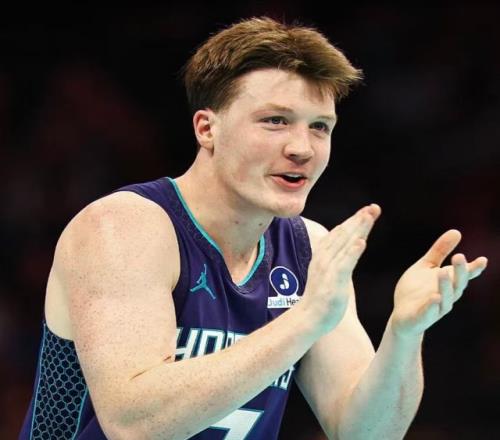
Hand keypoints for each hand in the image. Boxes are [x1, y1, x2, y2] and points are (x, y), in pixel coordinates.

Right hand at [302, 204, 380, 333]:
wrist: (308, 318)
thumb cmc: (321, 298)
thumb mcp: (328, 273)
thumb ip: (336, 260)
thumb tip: (344, 251)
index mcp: (324, 255)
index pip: (340, 233)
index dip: (353, 220)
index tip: (367, 210)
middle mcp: (325, 258)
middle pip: (343, 234)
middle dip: (359, 219)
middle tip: (373, 207)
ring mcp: (328, 268)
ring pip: (344, 244)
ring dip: (357, 228)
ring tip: (369, 215)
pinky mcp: (333, 281)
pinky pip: (344, 264)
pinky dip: (352, 252)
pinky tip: (361, 242)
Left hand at [391, 229, 487, 337]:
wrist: (402, 317)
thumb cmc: (417, 290)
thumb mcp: (426, 266)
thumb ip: (439, 251)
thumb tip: (457, 231)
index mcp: (448, 283)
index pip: (464, 275)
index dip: (473, 268)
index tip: (482, 260)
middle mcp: (447, 296)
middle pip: (457, 284)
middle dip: (460, 272)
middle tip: (459, 256)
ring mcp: (435, 308)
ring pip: (446, 298)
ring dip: (446, 286)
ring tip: (443, 272)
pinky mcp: (422, 318)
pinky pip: (429, 313)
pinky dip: (432, 306)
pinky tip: (434, 297)